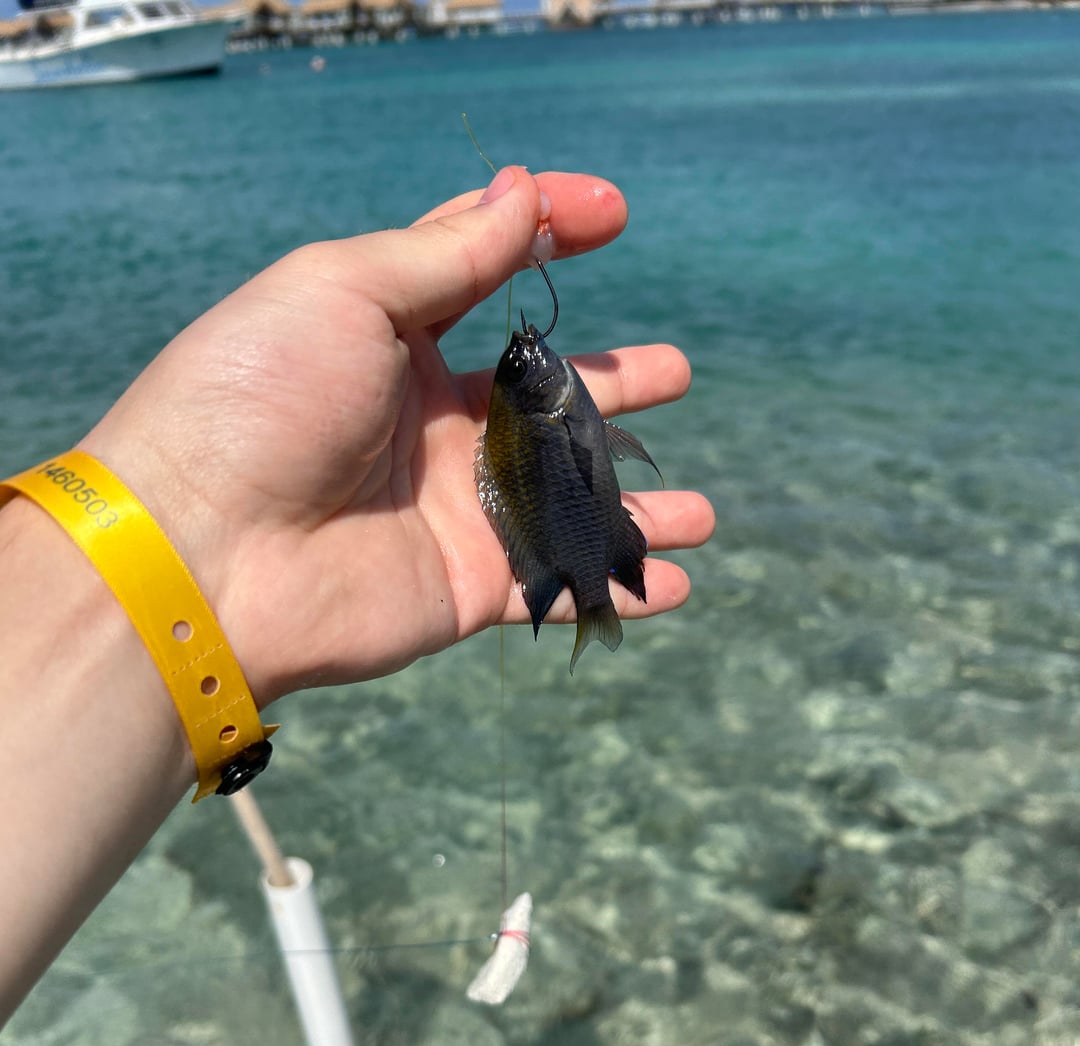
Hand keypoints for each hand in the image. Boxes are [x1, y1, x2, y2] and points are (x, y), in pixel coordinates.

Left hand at [80, 166, 713, 705]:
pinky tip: (678, 579)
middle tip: (677, 372)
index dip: (546, 232)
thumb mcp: (344, 289)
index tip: (613, 213)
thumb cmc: (257, 398)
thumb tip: (520, 192)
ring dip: (636, 500)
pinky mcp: (467, 584)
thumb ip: (446, 254)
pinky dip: (621, 585)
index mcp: (392, 336)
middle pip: (543, 398)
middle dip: (613, 387)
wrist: (204, 549)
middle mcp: (430, 422)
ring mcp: (454, 506)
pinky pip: (559, 581)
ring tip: (705, 508)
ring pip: (567, 497)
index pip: (485, 273)